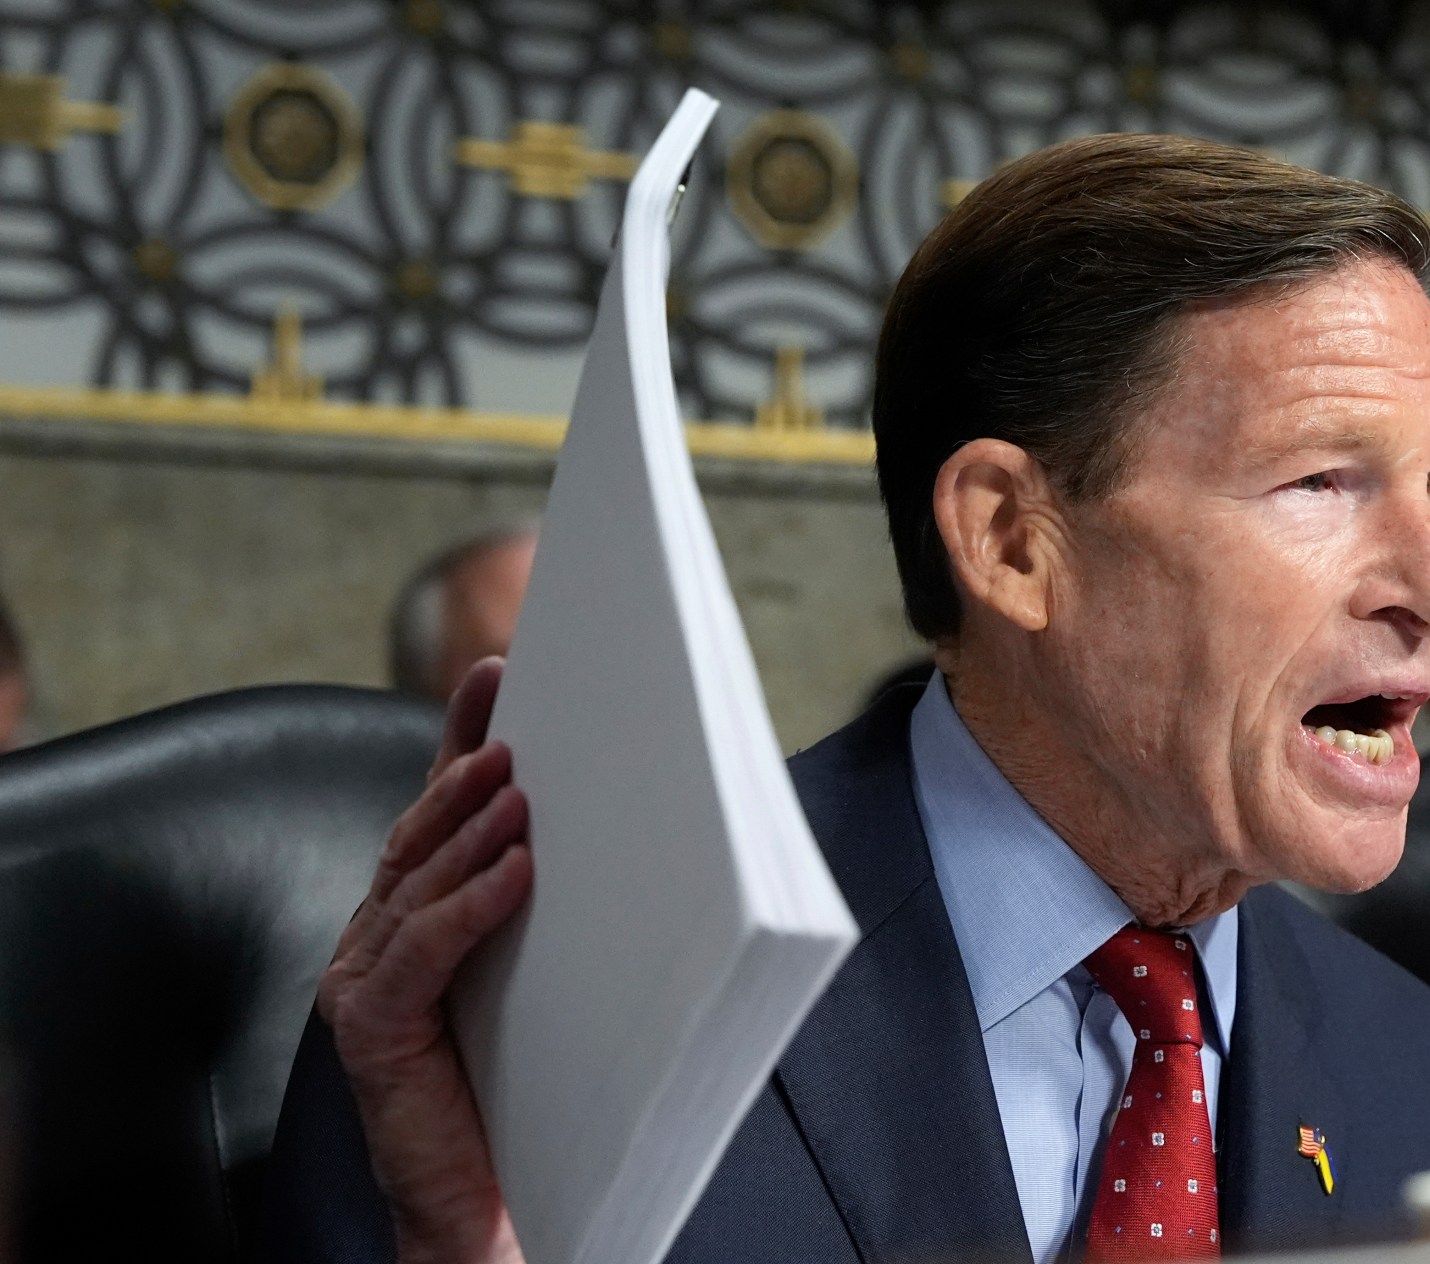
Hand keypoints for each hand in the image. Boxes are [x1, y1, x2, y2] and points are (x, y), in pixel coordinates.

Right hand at [318, 657, 532, 1263]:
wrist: (481, 1199)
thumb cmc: (519, 1087)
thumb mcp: (540, 975)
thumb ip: (550, 909)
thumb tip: (625, 831)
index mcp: (413, 920)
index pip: (437, 814)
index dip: (458, 740)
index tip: (494, 674)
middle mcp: (374, 940)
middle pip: (417, 833)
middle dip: (461, 767)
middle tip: (508, 719)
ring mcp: (361, 981)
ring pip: (415, 883)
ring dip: (469, 828)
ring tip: (518, 786)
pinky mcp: (370, 1028)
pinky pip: (422, 951)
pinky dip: (468, 906)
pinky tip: (516, 872)